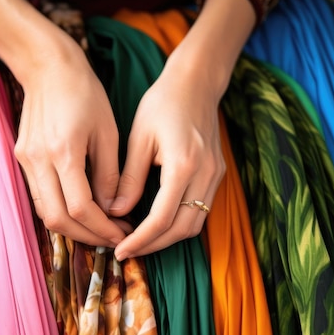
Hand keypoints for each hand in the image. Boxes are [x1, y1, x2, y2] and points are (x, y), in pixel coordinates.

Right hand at [0, 0, 126, 245]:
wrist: (48, 67)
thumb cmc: (85, 94)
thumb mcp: (108, 132)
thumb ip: (109, 175)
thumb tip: (112, 209)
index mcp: (63, 152)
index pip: (81, 208)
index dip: (103, 228)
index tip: (123, 233)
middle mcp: (38, 161)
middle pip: (57, 220)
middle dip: (88, 236)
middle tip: (113, 238)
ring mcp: (25, 161)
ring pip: (45, 213)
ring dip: (73, 228)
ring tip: (100, 228)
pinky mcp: (21, 159)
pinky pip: (39, 197)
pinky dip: (60, 212)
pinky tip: (82, 212)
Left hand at [109, 65, 225, 259]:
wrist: (196, 84)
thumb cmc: (163, 104)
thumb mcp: (139, 138)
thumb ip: (129, 179)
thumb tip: (116, 212)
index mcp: (183, 165)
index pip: (161, 218)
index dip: (140, 240)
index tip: (120, 249)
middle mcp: (205, 175)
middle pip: (182, 229)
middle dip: (154, 246)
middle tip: (128, 251)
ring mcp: (215, 176)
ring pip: (195, 224)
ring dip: (169, 238)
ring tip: (141, 241)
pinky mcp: (217, 174)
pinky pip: (201, 211)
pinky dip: (180, 223)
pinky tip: (159, 224)